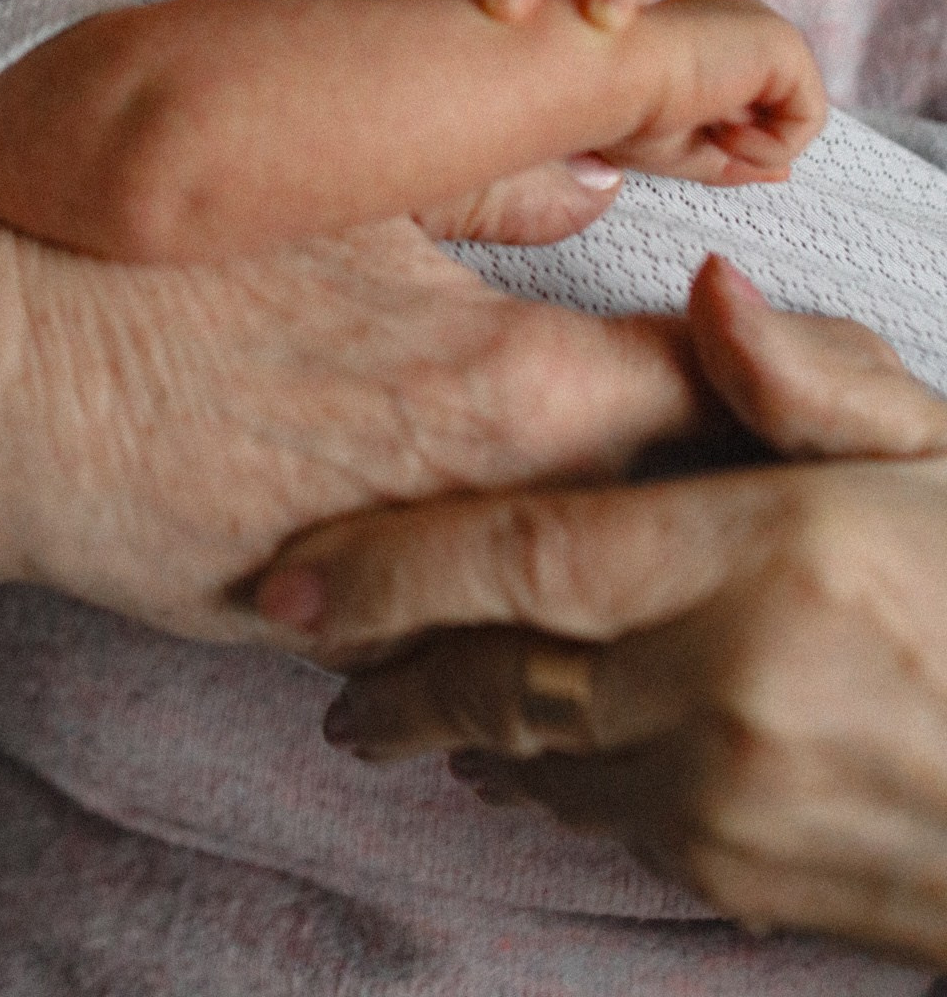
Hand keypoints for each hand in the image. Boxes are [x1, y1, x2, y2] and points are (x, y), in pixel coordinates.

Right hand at [0, 211, 703, 642]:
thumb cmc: (166, 268)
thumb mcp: (344, 189)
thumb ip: (499, 188)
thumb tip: (600, 181)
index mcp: (513, 388)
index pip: (720, 401)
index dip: (765, 379)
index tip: (759, 358)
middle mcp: (485, 516)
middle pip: (671, 517)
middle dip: (701, 476)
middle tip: (682, 420)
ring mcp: (409, 599)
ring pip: (569, 592)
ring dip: (599, 549)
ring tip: (583, 484)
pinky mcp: (335, 645)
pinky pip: (460, 637)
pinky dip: (490, 601)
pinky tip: (472, 548)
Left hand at [254, 257, 946, 966]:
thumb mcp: (939, 458)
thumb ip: (812, 379)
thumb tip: (709, 292)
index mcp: (765, 562)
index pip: (523, 560)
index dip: (389, 567)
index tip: (289, 578)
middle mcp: (726, 693)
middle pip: (496, 674)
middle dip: (385, 664)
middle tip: (311, 640)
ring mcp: (729, 803)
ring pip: (532, 756)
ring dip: (451, 722)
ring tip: (392, 693)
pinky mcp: (743, 878)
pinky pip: (597, 819)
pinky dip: (541, 778)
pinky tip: (517, 755)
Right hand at [599, 0, 825, 183]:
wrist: (600, 76)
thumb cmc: (619, 112)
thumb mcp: (678, 147)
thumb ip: (731, 155)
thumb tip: (785, 171)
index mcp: (709, 38)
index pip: (748, 99)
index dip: (734, 139)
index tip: (698, 146)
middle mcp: (740, 25)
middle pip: (775, 110)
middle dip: (742, 142)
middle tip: (696, 135)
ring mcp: (763, 28)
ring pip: (797, 116)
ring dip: (753, 147)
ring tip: (709, 131)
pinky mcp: (783, 43)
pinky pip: (809, 117)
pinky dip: (770, 145)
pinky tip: (725, 129)